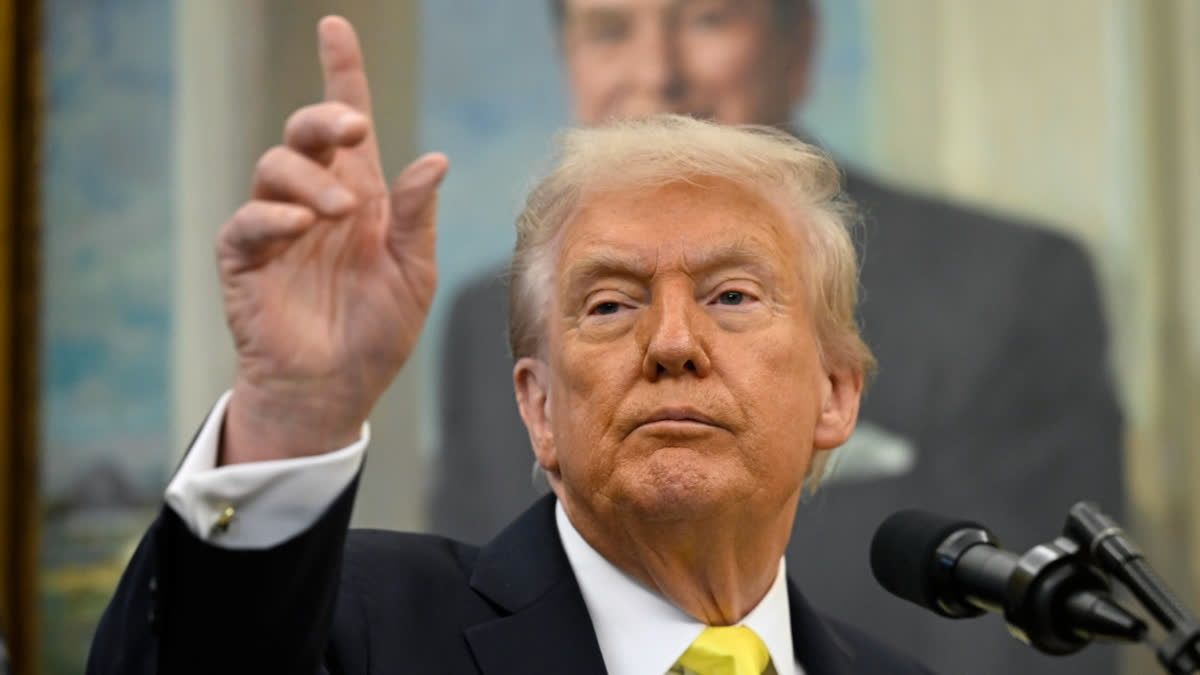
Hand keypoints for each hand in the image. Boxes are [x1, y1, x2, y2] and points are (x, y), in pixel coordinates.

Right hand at [217, 16, 446, 463]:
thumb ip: (418, 217)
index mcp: (359, 196)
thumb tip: (434, 158)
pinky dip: (273, 218)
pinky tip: (301, 228)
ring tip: (341, 214)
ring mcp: (277, 228)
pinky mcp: (245, 259)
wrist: (337, 389)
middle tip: (355, 129)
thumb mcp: (413, 274)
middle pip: (305, 132)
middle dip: (326, 117)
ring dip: (310, 180)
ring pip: (275, 168)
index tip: (335, 28)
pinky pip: (248, 222)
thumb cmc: (376, 332)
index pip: (346, 123)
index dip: (341, 74)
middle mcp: (316, 201)